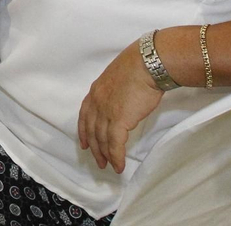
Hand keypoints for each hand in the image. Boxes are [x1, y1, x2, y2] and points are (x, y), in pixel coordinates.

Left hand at [78, 41, 163, 172]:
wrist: (147, 64)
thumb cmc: (139, 67)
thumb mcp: (118, 77)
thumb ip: (115, 91)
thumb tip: (122, 101)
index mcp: (96, 91)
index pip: (84, 115)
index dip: (84, 131)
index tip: (85, 143)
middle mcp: (97, 102)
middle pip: (91, 130)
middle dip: (95, 148)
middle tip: (100, 161)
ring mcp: (106, 111)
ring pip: (102, 139)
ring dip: (106, 156)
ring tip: (111, 166)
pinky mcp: (119, 120)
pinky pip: (115, 144)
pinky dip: (116, 157)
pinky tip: (119, 166)